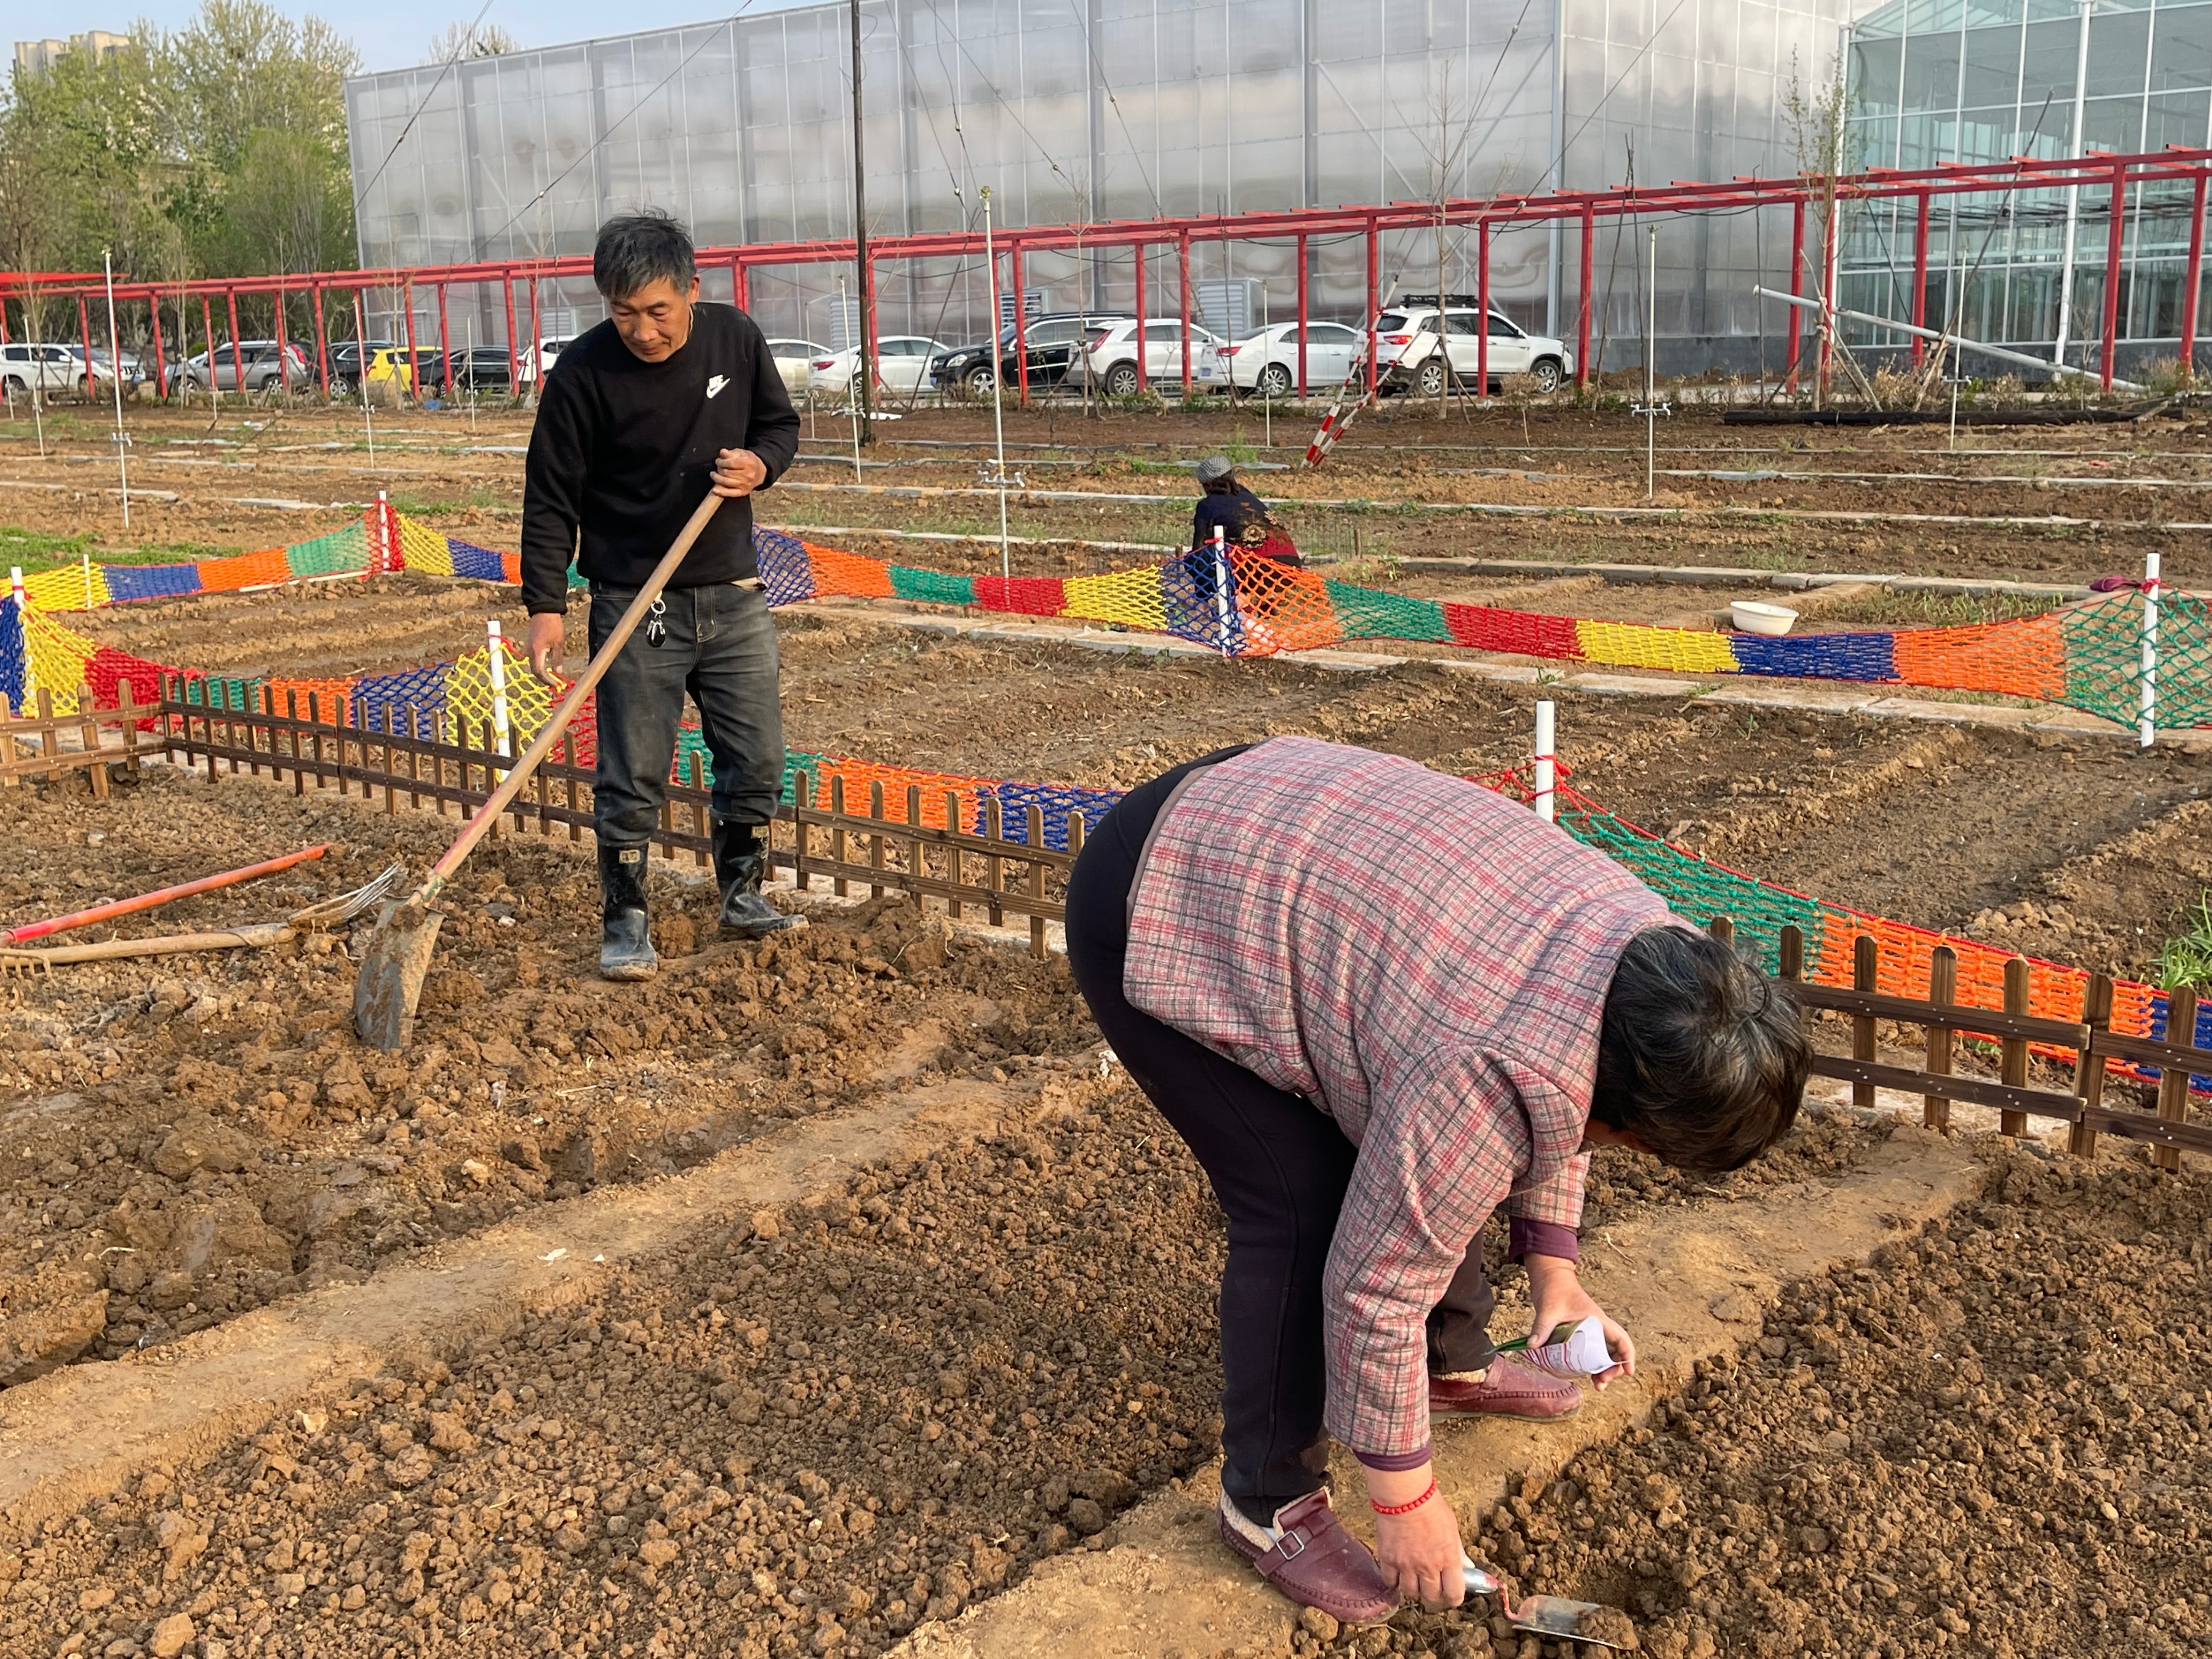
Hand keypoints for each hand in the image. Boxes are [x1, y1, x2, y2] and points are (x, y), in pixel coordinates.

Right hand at [526, 611, 565, 683]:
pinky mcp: (530, 645)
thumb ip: (557, 658)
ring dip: (542, 674)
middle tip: (554, 685)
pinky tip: (547, 670)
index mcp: (536, 651)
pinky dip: (540, 667)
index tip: (556, 685)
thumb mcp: (558, 643)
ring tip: (552, 680)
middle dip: (544, 680)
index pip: (539, 671)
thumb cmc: (553, 625)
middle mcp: (529, 651)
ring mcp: (528, 648)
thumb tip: (558, 672)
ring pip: (533, 666)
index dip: (547, 680)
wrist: (544, 611)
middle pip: (534, 671)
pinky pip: (533, 660)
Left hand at [712, 447, 767, 498]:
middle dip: (719, 469)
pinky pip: (730, 493)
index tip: (718, 461)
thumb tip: (722, 452)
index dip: (721, 462)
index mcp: (749, 463)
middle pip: (727, 473)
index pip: (730, 463)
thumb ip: (731, 453)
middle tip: (718, 466)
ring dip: (717, 478)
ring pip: (726, 482)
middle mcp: (748, 475)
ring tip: (714, 475)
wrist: (760, 472)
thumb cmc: (748, 461)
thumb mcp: (741, 453)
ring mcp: (746, 485)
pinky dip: (721, 492)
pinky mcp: (743, 492)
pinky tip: (715, 489)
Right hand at [1366, 1464, 1461, 1608]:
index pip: (1454, 1594)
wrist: (1404, 1495)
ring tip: (1413, 1577)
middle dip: (1433, 1592)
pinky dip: (1394, 1580)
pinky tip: (1397, 1572)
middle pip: (1431, 1596)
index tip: (1451, 1593)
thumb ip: (1458, 1551)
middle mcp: (1428, 1566)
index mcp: (1448, 1558)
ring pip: (1410, 1592)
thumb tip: (1467, 1567)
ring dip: (1413, 1588)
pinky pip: (1390, 1582)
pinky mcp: (1388, 1559)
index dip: (1453, 1597)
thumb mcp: (1452, 1527)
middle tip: (1431, 1583)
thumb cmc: (1430, 1506)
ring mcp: (1407, 1565)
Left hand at [1524, 1252, 1635, 1389]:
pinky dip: (1593, 1364)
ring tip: (1597, 1385)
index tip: (1629, 1372)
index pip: (1621, 1338)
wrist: (1550, 1277)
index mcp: (1597, 1319)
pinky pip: (1593, 1351)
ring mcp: (1591, 1330)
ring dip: (1604, 1369)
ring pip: (1605, 1353)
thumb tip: (1532, 1346)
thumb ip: (1542, 1328)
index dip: (1628, 1355)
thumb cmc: (1554, 1289)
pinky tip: (1585, 1374)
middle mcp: (1598, 1326)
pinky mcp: (1581, 1332)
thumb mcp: (1548, 1310)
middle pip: (1616, 1351)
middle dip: (1614, 1369)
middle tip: (1601, 1383)